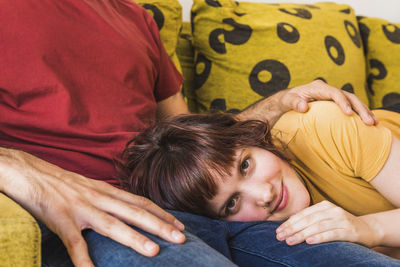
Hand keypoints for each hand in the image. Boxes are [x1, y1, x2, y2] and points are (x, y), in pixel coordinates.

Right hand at [0, 148, 184, 266]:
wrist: (34, 174)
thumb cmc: (66, 184)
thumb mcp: (93, 187)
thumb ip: (111, 198)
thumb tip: (131, 208)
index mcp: (107, 191)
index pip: (141, 202)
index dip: (161, 213)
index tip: (179, 224)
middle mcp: (100, 198)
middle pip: (134, 213)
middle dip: (159, 225)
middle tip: (181, 238)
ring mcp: (82, 210)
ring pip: (112, 225)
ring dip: (134, 238)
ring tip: (154, 251)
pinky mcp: (63, 221)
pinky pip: (75, 243)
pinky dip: (84, 259)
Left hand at [275, 200, 377, 247]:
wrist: (369, 229)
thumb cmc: (342, 226)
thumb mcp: (326, 219)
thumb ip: (311, 220)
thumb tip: (289, 226)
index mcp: (324, 206)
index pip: (303, 214)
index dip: (289, 222)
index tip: (278, 231)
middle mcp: (332, 210)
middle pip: (308, 219)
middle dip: (292, 228)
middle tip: (280, 237)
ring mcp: (341, 220)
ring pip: (317, 226)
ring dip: (302, 234)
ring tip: (290, 241)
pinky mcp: (349, 231)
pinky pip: (332, 234)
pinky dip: (319, 237)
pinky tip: (309, 241)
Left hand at [278, 80, 377, 124]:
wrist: (287, 102)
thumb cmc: (287, 101)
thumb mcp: (287, 101)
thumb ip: (294, 102)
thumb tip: (303, 107)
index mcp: (318, 87)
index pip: (334, 93)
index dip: (342, 102)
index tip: (348, 113)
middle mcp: (328, 90)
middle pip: (349, 96)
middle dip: (360, 108)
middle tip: (369, 122)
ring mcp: (333, 96)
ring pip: (353, 102)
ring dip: (364, 112)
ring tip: (373, 123)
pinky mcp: (336, 104)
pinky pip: (350, 107)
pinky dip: (359, 115)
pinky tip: (367, 125)